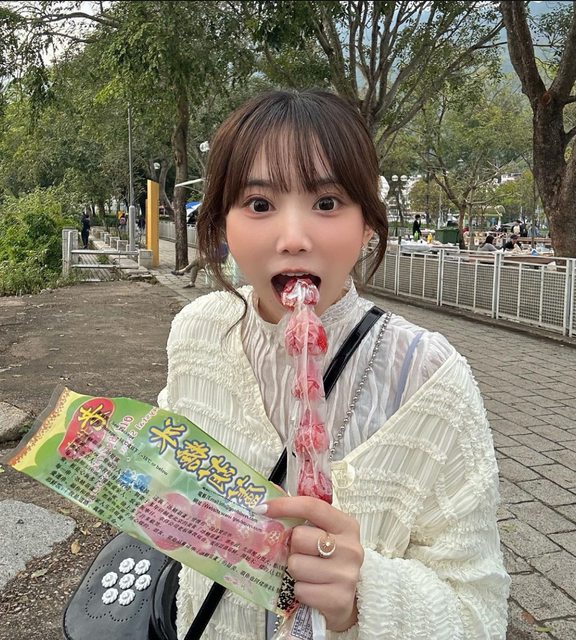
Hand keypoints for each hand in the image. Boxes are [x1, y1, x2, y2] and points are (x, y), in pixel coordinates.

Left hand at [263, 496, 363, 631]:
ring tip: (307, 573)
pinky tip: (312, 589)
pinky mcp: (339, 599)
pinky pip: (300, 590)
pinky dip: (300, 590)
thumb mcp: (325, 535)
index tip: (262, 508)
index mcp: (346, 526)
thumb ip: (304, 520)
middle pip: (299, 537)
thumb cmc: (330, 560)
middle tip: (301, 553)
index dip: (285, 505)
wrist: (350, 599)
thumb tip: (266, 508)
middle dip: (293, 547)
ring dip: (295, 571)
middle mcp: (350, 548)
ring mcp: (346, 575)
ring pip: (296, 565)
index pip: (312, 507)